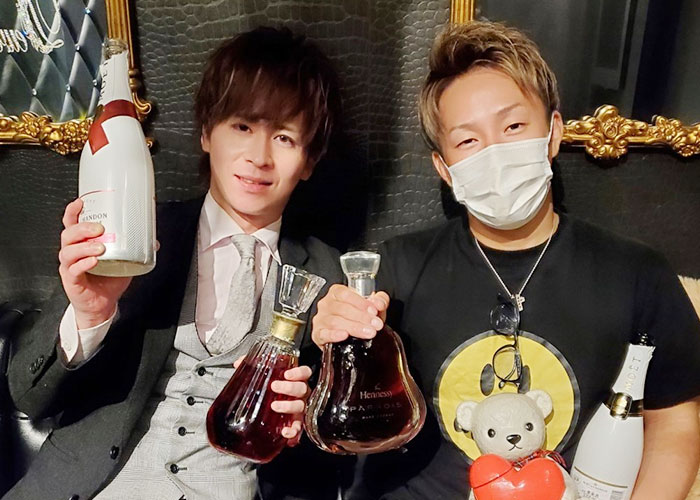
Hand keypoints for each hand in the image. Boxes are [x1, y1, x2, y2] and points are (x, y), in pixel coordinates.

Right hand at [58, 198, 131, 328]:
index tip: (81, 203)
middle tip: (99, 228)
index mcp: (82, 243)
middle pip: (68, 234)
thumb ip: (135, 249)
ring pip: (68, 251)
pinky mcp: (72, 281)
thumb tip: (153, 240)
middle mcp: (72, 252)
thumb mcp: (124, 260)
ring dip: (84, 246)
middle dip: (82, 228)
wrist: (103, 304)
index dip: (73, 212)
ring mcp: (70, 266)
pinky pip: (73, 270)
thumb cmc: (109, 280)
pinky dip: (82, 264)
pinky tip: (93, 261)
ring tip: (100, 247)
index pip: (72, 223)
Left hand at [231, 359, 311, 445]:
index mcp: (296, 379)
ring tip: (274, 406)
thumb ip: (254, 365)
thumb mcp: (264, 373)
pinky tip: (285, 431)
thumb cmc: (272, 386)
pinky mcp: (296, 422)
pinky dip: (293, 431)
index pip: (305, 372)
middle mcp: (300, 393)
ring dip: (288, 406)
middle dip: (289, 387)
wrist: (271, 407)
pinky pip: (298, 428)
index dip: (298, 372)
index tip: (287, 374)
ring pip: (300, 406)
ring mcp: (299, 408)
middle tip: (274, 386)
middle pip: (302, 388)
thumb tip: (238, 363)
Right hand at [311, 284, 389, 345]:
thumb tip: (379, 303)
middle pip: (341, 308)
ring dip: (354, 327)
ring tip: (368, 332)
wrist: (350, 336)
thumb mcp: (372, 307)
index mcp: (337, 293)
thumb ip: (380, 301)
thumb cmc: (359, 317)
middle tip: (375, 324)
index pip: (345, 294)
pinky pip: (323, 334)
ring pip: (335, 322)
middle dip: (361, 317)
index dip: (360, 302)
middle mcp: (326, 304)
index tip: (374, 310)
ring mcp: (320, 319)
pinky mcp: (318, 335)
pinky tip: (344, 335)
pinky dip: (334, 335)